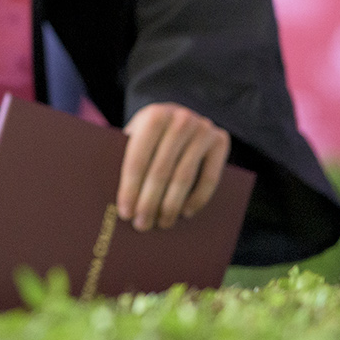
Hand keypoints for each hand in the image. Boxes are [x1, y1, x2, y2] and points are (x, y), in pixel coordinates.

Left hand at [117, 103, 228, 230]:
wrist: (180, 114)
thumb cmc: (151, 134)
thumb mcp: (137, 135)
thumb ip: (125, 157)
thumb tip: (119, 200)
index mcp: (153, 116)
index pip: (138, 158)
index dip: (130, 188)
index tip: (125, 213)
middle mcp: (180, 119)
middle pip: (160, 170)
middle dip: (149, 202)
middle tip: (142, 225)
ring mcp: (203, 129)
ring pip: (184, 176)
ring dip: (171, 205)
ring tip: (162, 224)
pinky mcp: (221, 141)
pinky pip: (209, 178)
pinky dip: (197, 198)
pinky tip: (185, 213)